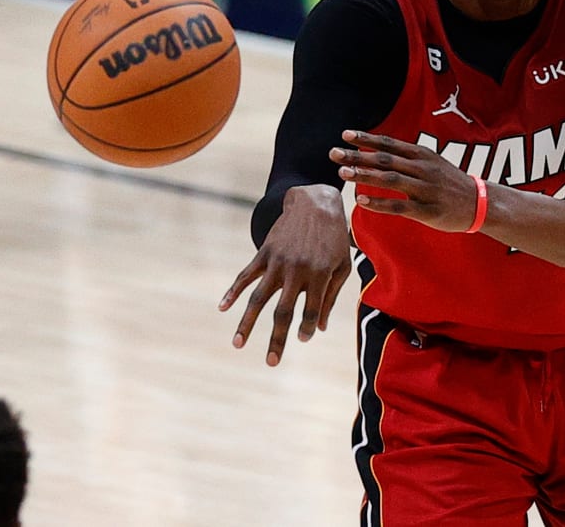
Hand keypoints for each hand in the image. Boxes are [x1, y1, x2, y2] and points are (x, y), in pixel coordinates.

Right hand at [218, 185, 351, 365]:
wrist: (315, 202)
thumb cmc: (334, 238)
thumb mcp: (341, 265)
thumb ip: (331, 296)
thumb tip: (319, 329)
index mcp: (319, 275)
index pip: (311, 310)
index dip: (307, 327)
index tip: (302, 338)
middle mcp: (297, 271)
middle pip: (283, 312)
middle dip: (277, 339)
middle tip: (271, 362)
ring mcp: (278, 262)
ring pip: (258, 298)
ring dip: (247, 323)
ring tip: (237, 345)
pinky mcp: (265, 253)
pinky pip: (245, 276)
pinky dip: (233, 291)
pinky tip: (223, 308)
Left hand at [330, 130, 477, 232]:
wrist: (479, 202)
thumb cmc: (449, 182)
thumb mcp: (431, 162)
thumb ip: (407, 157)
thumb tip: (377, 150)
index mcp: (422, 155)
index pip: (389, 143)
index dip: (367, 139)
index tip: (345, 135)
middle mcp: (422, 168)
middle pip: (384, 160)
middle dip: (358, 156)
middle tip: (334, 154)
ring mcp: (425, 189)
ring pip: (390, 180)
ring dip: (365, 176)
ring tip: (343, 173)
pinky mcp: (428, 211)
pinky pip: (399, 206)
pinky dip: (379, 203)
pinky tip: (361, 200)